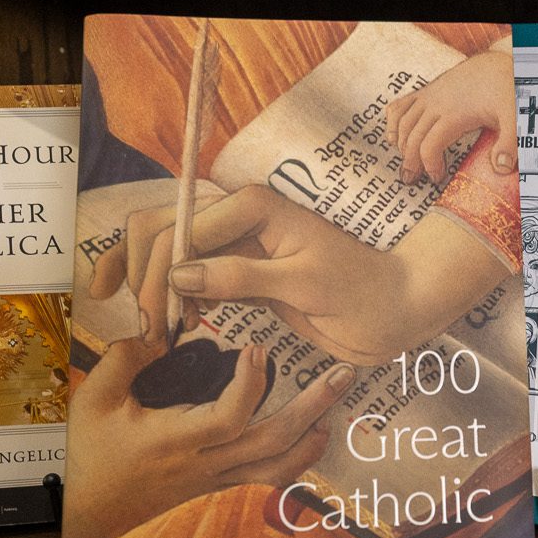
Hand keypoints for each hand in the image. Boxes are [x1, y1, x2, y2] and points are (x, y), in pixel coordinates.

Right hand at [60, 337, 350, 537]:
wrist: (86, 510)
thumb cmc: (88, 452)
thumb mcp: (95, 398)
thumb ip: (127, 357)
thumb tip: (161, 326)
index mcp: (173, 441)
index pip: (227, 418)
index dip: (249, 385)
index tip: (256, 349)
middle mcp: (202, 464)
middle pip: (271, 444)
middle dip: (311, 409)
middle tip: (340, 375)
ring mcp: (213, 478)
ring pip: (276, 467)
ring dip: (311, 438)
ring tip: (334, 408)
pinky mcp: (216, 483)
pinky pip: (265, 476)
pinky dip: (295, 457)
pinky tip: (309, 435)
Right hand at [88, 185, 418, 364]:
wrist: (393, 310)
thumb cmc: (362, 292)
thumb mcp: (303, 284)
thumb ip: (242, 276)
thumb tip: (179, 276)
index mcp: (253, 206)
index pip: (181, 229)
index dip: (159, 275)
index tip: (160, 322)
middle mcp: (236, 216)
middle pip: (161, 230)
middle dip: (144, 276)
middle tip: (150, 329)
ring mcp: (234, 243)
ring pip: (168, 251)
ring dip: (151, 285)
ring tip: (157, 332)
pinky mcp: (237, 271)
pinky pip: (189, 275)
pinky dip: (171, 295)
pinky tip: (176, 324)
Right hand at [386, 50, 515, 183]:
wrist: (496, 65)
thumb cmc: (505, 92)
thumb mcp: (514, 116)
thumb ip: (510, 143)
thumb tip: (501, 168)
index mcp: (454, 114)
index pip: (429, 146)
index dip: (429, 165)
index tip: (438, 178)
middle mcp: (435, 104)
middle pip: (411, 137)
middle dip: (410, 162)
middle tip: (412, 180)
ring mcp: (428, 96)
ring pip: (402, 123)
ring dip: (400, 145)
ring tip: (407, 164)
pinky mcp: (426, 91)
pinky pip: (399, 105)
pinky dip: (392, 122)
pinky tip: (394, 137)